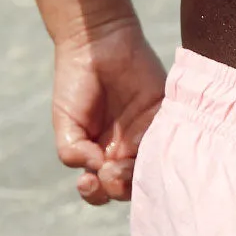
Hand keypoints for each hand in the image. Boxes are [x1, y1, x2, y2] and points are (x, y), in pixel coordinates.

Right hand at [52, 18, 165, 204]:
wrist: (97, 42)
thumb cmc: (76, 82)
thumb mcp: (65, 121)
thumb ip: (73, 151)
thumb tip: (95, 170)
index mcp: (101, 155)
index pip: (103, 188)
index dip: (96, 193)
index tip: (87, 182)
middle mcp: (126, 150)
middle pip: (129, 184)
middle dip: (117, 187)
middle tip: (109, 170)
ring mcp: (148, 135)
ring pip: (150, 170)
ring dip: (137, 176)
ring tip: (122, 164)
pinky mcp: (166, 117)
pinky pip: (169, 142)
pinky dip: (158, 152)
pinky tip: (142, 148)